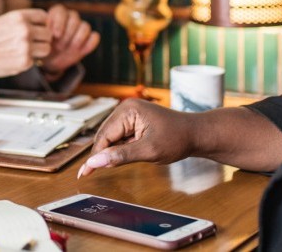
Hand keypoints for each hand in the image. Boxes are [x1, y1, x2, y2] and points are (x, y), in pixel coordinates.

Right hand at [0, 8, 51, 78]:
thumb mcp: (2, 21)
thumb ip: (21, 23)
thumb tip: (38, 26)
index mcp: (19, 16)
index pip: (43, 16)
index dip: (41, 23)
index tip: (37, 29)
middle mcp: (25, 30)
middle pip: (48, 34)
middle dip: (41, 39)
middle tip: (31, 43)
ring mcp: (26, 47)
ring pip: (46, 49)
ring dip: (38, 51)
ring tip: (24, 52)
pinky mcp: (24, 62)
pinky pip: (34, 62)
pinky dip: (27, 62)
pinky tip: (13, 59)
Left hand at [40, 4, 99, 76]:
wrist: (49, 59)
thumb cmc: (42, 46)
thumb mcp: (38, 39)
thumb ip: (42, 32)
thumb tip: (46, 30)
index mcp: (56, 13)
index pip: (61, 10)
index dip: (59, 23)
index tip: (55, 35)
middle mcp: (70, 17)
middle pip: (74, 18)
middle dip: (67, 34)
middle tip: (59, 45)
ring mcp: (80, 28)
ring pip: (85, 26)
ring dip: (77, 39)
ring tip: (67, 49)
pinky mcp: (88, 39)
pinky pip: (94, 37)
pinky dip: (89, 44)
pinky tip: (79, 51)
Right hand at [77, 98, 195, 177]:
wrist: (197, 134)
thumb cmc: (178, 139)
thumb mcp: (149, 151)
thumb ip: (121, 156)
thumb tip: (96, 161)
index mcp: (128, 110)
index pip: (104, 135)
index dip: (94, 155)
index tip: (84, 172)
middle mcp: (126, 108)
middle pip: (105, 135)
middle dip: (101, 154)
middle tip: (89, 173)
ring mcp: (130, 114)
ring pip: (111, 137)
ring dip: (112, 151)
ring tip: (118, 163)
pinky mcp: (134, 121)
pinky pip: (120, 136)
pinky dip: (120, 148)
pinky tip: (126, 156)